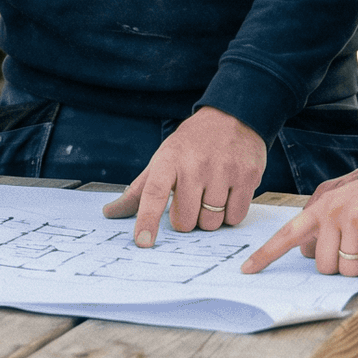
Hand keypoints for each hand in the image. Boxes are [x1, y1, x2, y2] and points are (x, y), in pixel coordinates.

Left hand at [100, 107, 264, 246]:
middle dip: (186, 219)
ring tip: (211, 195)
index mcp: (169, 159)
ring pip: (212, 223)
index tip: (142, 242)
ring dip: (209, 217)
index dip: (147, 220)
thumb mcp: (162, 158)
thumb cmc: (192, 143)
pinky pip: (235, 217)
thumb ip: (138, 190)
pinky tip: (228, 194)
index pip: (154, 194)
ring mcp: (224, 170)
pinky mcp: (248, 176)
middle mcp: (196, 164)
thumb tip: (109, 213)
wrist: (233, 115)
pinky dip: (230, 214)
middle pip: (185, 220)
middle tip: (191, 200)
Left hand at [242, 163, 357, 277]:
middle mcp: (332, 212)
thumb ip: (325, 214)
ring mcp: (352, 221)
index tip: (247, 270)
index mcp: (323, 204)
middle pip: (323, 265)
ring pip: (347, 270)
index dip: (266, 254)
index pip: (287, 233)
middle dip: (345, 265)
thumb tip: (306, 247)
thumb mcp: (349, 193)